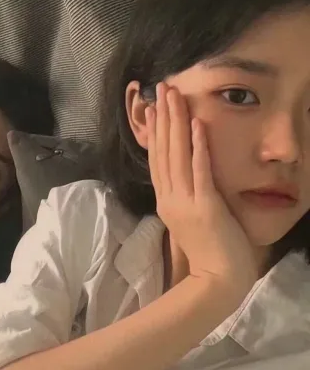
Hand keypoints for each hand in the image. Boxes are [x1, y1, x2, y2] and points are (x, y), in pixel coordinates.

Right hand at [146, 83, 256, 298]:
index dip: (153, 133)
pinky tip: (195, 125)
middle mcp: (169, 197)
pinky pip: (199, 171)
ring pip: (177, 156)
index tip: (152, 110)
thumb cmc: (204, 251)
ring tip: (174, 97)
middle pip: (163, 152)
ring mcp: (185, 201)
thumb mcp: (185, 219)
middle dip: (162, 118)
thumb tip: (179, 177)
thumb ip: (180, 197)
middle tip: (161, 89)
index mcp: (165, 200)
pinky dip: (197, 147)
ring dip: (175, 124)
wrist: (216, 280)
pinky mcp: (204, 205)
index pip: (156, 161)